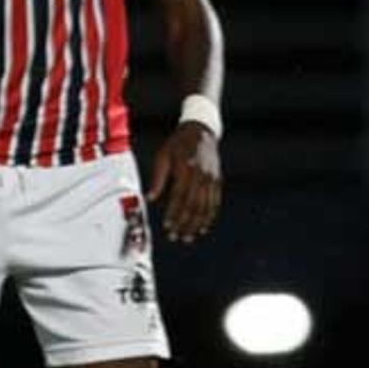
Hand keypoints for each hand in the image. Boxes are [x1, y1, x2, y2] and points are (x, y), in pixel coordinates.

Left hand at [146, 122, 221, 242]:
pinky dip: (209, 215)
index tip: (167, 227)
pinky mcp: (217, 180)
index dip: (174, 214)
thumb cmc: (177, 144)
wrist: (201, 130)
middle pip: (194, 206)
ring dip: (197, 224)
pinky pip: (215, 201)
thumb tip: (151, 198)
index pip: (180, 198)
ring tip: (189, 237)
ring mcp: (212, 178)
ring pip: (206, 206)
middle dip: (185, 223)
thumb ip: (158, 178)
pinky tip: (203, 226)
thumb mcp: (162, 157)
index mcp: (186, 170)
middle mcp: (201, 176)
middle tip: (176, 237)